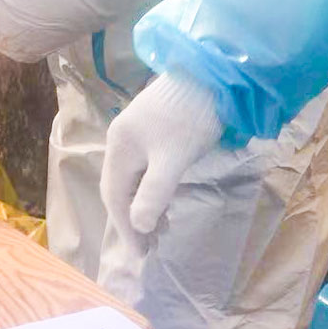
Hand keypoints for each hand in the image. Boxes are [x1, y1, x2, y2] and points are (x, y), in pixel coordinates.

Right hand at [100, 72, 222, 253]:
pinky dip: (153, 186)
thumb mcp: (173, 160)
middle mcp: (121, 138)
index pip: (115, 197)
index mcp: (120, 146)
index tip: (142, 255)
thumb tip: (139, 225)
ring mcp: (136, 130)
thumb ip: (154, 194)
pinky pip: (145, 165)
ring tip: (164, 226)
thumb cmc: (191, 118)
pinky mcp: (153, 126)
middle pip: (120, 188)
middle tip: (152, 245)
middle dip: (133, 218)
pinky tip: (168, 196)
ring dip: (145, 203)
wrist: (212, 73)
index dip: (127, 229)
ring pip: (134, 177)